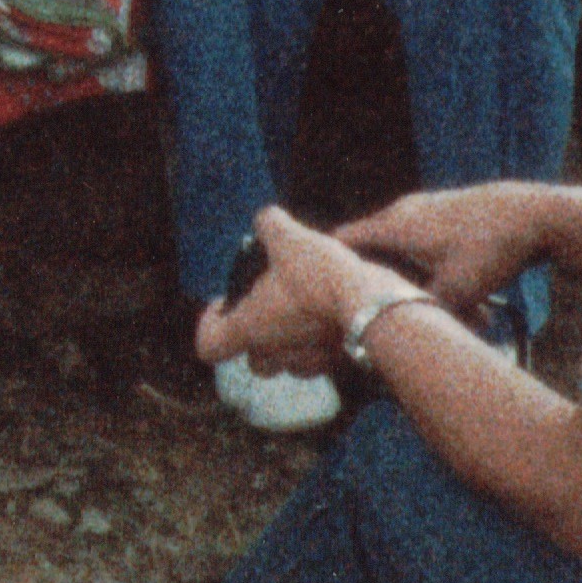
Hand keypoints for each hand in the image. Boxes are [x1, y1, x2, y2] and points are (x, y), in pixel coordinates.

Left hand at [195, 207, 414, 377]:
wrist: (372, 303)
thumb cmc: (320, 276)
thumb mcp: (288, 237)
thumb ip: (269, 225)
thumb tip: (267, 220)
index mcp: (250, 328)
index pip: (209, 345)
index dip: (210, 324)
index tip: (224, 303)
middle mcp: (275, 353)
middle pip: (253, 360)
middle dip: (257, 336)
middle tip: (268, 304)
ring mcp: (308, 362)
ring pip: (288, 362)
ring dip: (290, 341)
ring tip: (302, 307)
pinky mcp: (338, 362)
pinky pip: (320, 359)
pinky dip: (320, 342)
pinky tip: (329, 314)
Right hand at [334, 184, 555, 319]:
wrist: (536, 214)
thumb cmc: (490, 249)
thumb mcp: (455, 291)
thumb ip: (421, 311)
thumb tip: (401, 336)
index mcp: (393, 225)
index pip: (343, 242)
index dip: (333, 268)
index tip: (330, 296)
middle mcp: (402, 211)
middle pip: (372, 248)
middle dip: (377, 281)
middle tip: (378, 308)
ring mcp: (425, 209)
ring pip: (403, 249)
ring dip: (412, 278)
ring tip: (431, 307)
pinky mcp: (447, 214)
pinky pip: (425, 243)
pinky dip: (431, 267)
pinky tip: (460, 294)